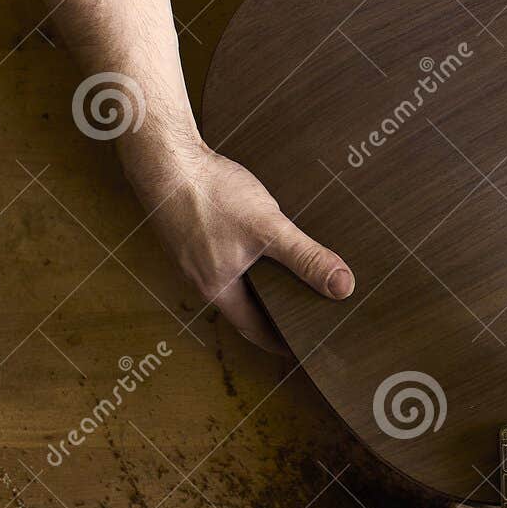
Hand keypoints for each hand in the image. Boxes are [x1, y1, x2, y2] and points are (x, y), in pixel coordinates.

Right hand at [127, 138, 353, 351]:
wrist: (164, 159)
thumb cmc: (210, 194)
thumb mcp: (268, 228)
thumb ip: (307, 258)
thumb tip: (342, 287)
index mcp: (218, 288)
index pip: (254, 329)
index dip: (279, 341)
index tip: (301, 347)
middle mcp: (199, 278)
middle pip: (243, 306)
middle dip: (272, 311)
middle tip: (301, 311)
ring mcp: (190, 254)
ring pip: (231, 278)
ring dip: (257, 282)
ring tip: (288, 276)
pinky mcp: (187, 231)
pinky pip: (219, 254)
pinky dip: (242, 257)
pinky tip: (256, 240)